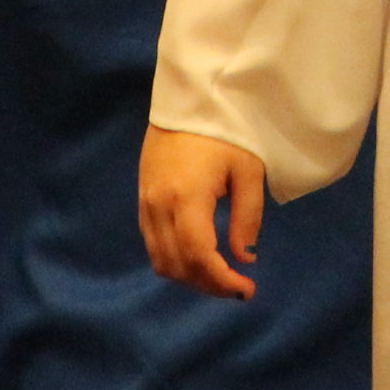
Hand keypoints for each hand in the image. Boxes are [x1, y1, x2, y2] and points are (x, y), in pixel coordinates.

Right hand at [139, 126, 265, 300]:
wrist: (188, 98)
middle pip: (178, 266)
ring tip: (220, 275)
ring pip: (161, 260)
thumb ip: (247, 217)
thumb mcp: (247, 170)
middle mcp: (159, 206)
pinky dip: (175, 259)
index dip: (222, 282)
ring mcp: (146, 203)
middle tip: (238, 286)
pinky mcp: (142, 198)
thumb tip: (245, 257)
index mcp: (186, 198)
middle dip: (209, 285)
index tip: (247, 290)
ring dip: (190, 276)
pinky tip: (199, 256)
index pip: (199, 257)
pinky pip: (153, 243)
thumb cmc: (225, 129)